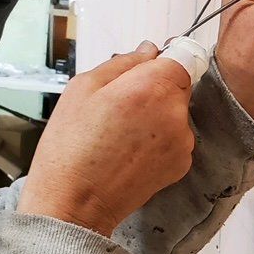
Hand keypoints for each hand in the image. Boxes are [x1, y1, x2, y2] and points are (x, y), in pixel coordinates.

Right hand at [19, 44, 194, 236]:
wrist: (75, 203)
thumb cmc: (70, 147)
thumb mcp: (83, 87)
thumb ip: (123, 63)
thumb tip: (149, 51)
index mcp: (152, 88)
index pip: (181, 57)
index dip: (162, 61)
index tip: (146, 68)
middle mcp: (175, 114)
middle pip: (179, 86)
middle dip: (155, 89)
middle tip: (119, 106)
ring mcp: (183, 142)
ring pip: (177, 113)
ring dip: (157, 115)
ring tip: (121, 133)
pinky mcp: (182, 164)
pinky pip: (176, 138)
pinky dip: (159, 140)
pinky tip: (130, 151)